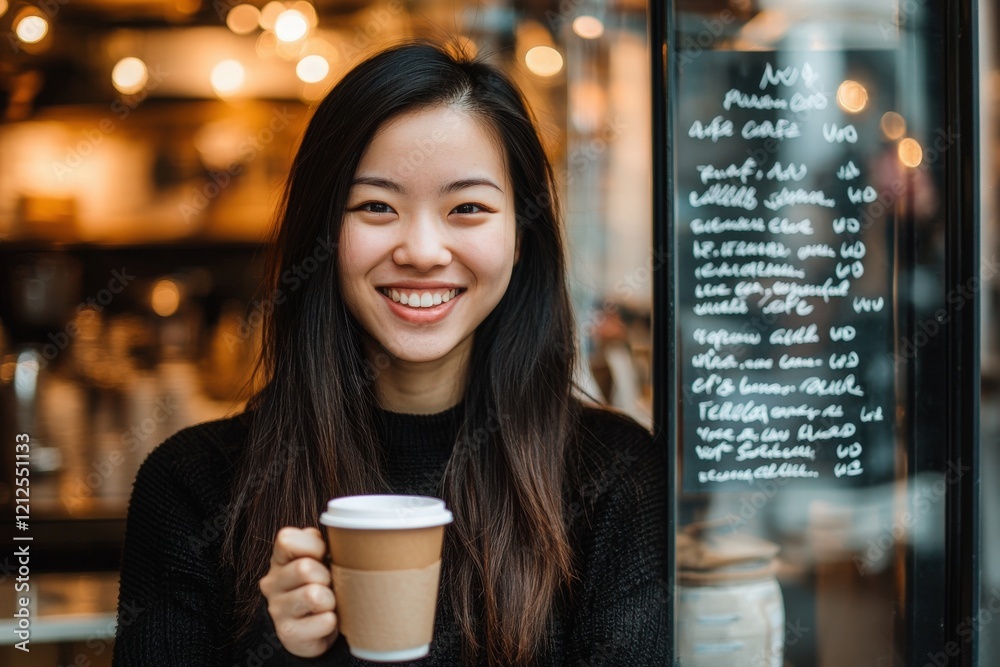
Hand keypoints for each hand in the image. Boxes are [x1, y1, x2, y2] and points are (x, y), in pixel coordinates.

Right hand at [259, 527, 338, 657]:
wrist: (313, 630)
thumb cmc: (320, 585)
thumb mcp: (319, 560)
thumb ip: (319, 544)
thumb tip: (338, 534)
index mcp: (279, 560)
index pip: (286, 540)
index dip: (313, 546)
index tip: (322, 557)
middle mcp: (272, 583)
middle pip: (304, 568)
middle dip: (326, 576)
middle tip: (327, 585)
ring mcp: (277, 609)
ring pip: (314, 595)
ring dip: (330, 600)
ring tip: (327, 604)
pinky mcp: (289, 634)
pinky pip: (325, 621)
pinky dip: (332, 621)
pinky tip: (324, 621)